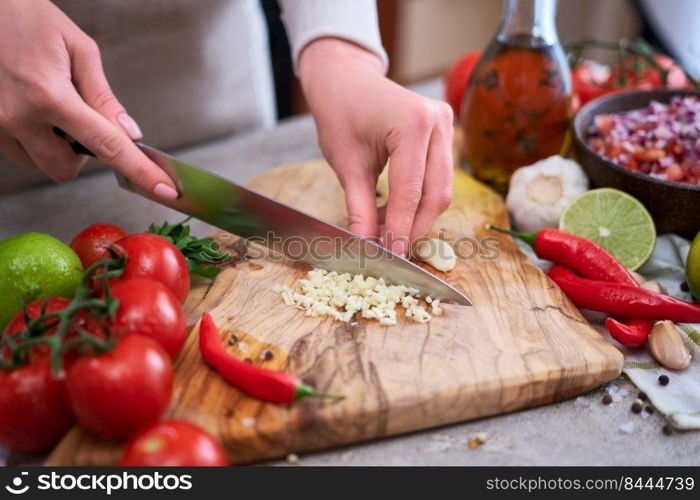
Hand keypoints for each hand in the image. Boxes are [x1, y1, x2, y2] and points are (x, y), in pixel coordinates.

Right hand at [0, 0, 176, 199]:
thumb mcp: (78, 48)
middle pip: (66, 170)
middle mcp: (18, 116)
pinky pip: (19, 152)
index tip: (163, 190)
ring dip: (56, 147)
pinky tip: (33, 109)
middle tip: (83, 120)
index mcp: (49, 95)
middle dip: (83, 155)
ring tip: (52, 106)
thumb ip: (103, 96)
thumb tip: (129, 132)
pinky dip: (35, 140)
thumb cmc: (26, 17)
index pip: (106, 146)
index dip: (139, 172)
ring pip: (40, 164)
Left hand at [298, 38, 453, 255]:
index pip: (411, 192)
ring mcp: (446, 126)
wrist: (345, 81)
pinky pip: (438, 177)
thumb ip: (361, 208)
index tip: (390, 256)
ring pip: (441, 189)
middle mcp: (438, 122)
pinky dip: (418, 200)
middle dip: (413, 227)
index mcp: (413, 123)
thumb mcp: (347, 165)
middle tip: (389, 250)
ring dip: (416, 216)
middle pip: (436, 194)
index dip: (400, 229)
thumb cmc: (340, 114)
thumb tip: (367, 246)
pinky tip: (394, 211)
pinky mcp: (445, 133)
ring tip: (385, 230)